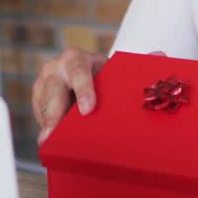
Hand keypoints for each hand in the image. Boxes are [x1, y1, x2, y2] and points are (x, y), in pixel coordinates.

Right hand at [31, 48, 166, 143]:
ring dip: (45, 123)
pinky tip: (50, 142)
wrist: (86, 77)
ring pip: (42, 103)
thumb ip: (137, 64)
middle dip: (53, 112)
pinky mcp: (37, 100)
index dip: (83, 89)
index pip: (78, 71)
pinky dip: (44, 128)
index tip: (88, 110)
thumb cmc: (103, 76)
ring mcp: (43, 84)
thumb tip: (160, 55)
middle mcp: (56, 69)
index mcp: (77, 59)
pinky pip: (38, 115)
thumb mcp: (116, 70)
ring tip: (47, 143)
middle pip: (53, 90)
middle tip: (54, 133)